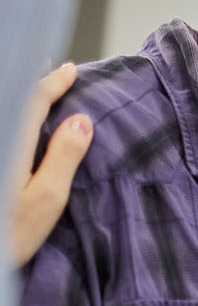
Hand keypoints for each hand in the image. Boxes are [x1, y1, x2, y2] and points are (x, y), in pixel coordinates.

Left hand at [12, 62, 92, 264]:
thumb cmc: (6, 236)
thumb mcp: (45, 200)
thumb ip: (63, 157)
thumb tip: (81, 120)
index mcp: (12, 145)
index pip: (32, 101)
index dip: (52, 84)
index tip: (69, 69)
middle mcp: (0, 141)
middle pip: (12, 101)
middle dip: (32, 84)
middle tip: (50, 73)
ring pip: (5, 115)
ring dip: (19, 100)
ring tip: (35, 94)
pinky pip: (4, 130)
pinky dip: (13, 118)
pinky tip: (19, 126)